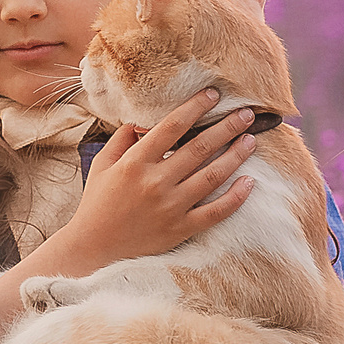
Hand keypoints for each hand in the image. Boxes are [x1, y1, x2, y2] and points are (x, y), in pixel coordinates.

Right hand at [50, 91, 259, 272]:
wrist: (93, 248)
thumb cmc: (97, 203)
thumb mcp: (102, 165)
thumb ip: (123, 139)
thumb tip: (144, 120)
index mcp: (135, 163)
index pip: (171, 127)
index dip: (195, 108)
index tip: (212, 95)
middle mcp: (155, 182)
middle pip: (199, 148)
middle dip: (226, 128)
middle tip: (246, 114)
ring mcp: (170, 207)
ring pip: (212, 176)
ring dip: (235, 156)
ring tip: (250, 140)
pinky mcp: (180, 229)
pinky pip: (215, 212)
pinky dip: (235, 197)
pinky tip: (249, 182)